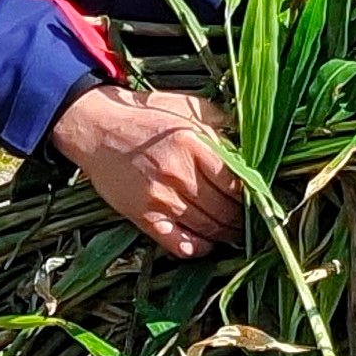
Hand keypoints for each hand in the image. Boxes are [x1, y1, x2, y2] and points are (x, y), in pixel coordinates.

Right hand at [49, 82, 241, 257]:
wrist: (95, 126)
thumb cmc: (146, 115)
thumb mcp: (188, 106)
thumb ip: (222, 124)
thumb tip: (252, 146)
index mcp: (194, 144)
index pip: (238, 184)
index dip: (254, 196)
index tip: (260, 199)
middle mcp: (179, 174)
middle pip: (226, 211)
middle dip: (243, 220)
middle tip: (251, 221)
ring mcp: (160, 198)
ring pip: (208, 229)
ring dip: (226, 235)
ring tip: (234, 233)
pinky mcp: (143, 216)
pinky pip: (178, 244)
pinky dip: (197, 249)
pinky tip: (205, 243)